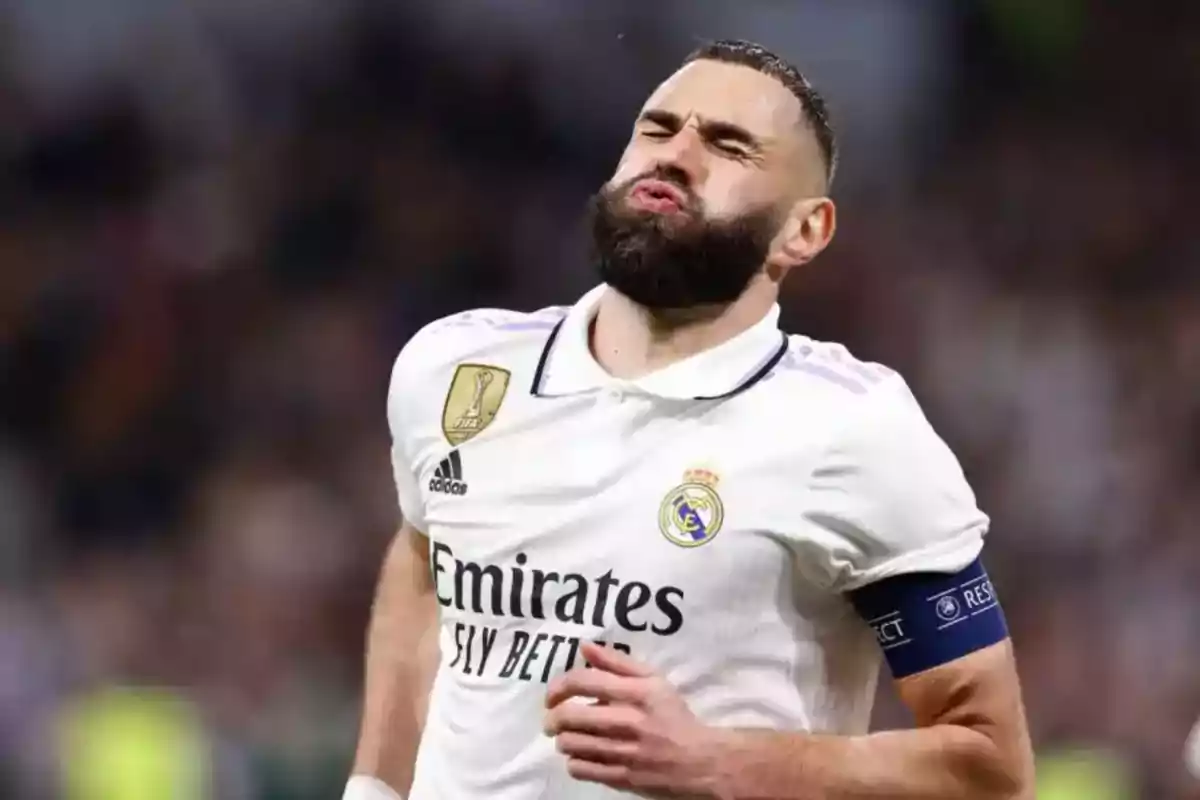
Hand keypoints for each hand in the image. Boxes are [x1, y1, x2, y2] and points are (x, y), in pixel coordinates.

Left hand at [544, 642, 729, 798]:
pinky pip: (581, 769)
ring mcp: (625, 752)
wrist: (701, 761)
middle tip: (552, 721)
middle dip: (552, 718)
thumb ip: (617, 662)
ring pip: (571, 744)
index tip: (551, 696)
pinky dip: (574, 762)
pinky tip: (582, 757)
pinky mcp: (623, 778)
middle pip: (570, 716)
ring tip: (568, 738)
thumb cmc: (673, 716)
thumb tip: (584, 647)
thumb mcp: (653, 681)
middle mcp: (629, 720)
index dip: (558, 686)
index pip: (584, 681)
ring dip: (562, 740)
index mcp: (637, 692)